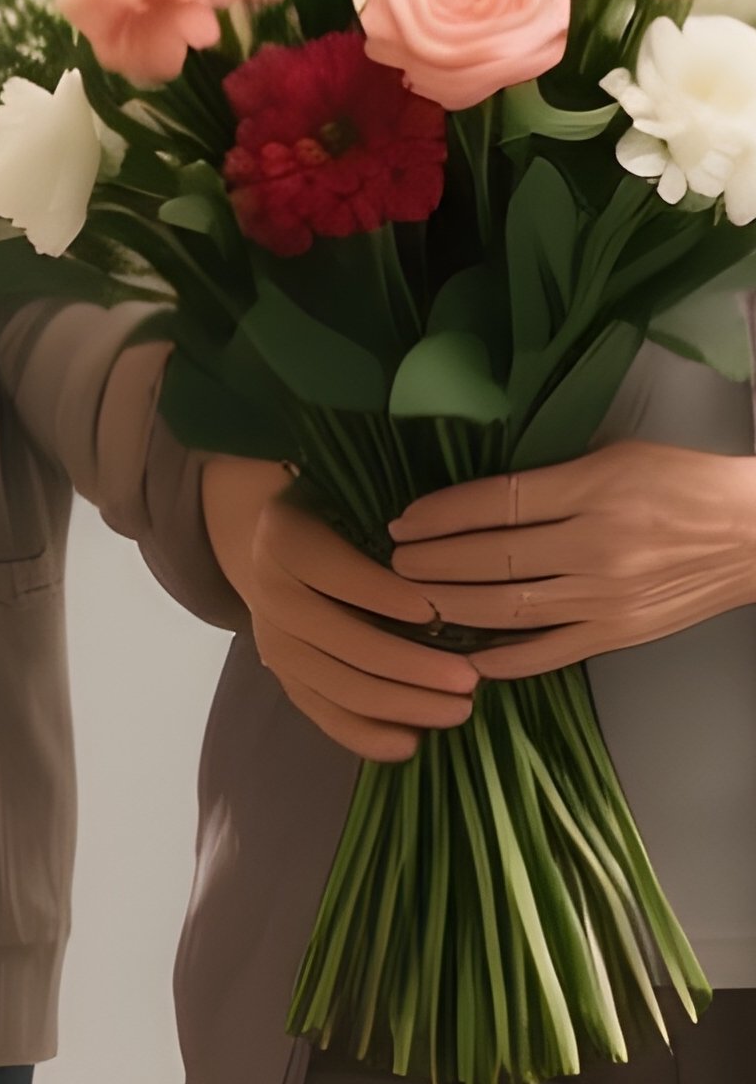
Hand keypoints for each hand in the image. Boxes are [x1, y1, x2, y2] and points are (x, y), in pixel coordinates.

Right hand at [203, 456, 478, 762]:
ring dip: (401, 704)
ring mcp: (272, 640)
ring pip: (337, 685)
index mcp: (283, 536)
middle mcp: (268, 590)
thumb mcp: (353, 498)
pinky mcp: (283, 677)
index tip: (437, 613)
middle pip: (340, 640)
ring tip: (458, 709)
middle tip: (470, 680)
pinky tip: (412, 743)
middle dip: (409, 666)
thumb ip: (389, 519)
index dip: (382, 595)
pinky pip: (324, 716)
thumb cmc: (338, 514)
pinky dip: (366, 737)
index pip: (333, 571)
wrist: (277, 545)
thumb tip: (453, 555)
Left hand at [390, 443, 755, 679]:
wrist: (755, 534)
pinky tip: (468, 656)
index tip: (402, 522)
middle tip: (394, 563)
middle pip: (494, 558)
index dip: (441, 515)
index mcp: (591, 490)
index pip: (496, 503)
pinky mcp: (620, 633)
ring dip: (453, 606)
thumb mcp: (613, 457)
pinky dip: (505, 658)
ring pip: (511, 607)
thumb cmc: (679, 483)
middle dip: (433, 563)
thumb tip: (477, 497)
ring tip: (413, 600)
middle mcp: (595, 545)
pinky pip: (550, 651)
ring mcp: (607, 596)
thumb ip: (550, 477)